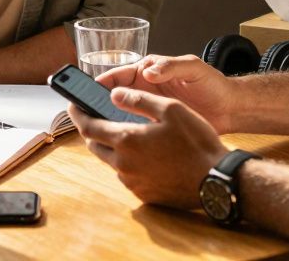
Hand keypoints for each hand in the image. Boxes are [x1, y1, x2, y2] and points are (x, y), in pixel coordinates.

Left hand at [69, 88, 226, 208]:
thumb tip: (114, 94)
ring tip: (129, 134)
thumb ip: (139, 100)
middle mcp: (123, 164)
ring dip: (112, 147)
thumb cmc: (197, 143)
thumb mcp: (171, 109)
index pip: (88, 126)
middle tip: (99, 117)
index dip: (77, 113)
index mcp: (126, 140)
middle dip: (93, 130)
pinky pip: (127, 175)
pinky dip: (129, 162)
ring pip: (111, 161)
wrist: (216, 181)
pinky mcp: (144, 195)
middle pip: (95, 145)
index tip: (72, 104)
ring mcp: (132, 182)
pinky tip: (147, 155)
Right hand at [97, 54, 237, 132]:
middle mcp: (145, 89)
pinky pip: (135, 129)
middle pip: (114, 96)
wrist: (230, 109)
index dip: (102, 83)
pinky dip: (125, 134)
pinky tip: (119, 143)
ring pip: (121, 114)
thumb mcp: (193, 68)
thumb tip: (147, 71)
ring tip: (96, 131)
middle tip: (85, 114)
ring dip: (109, 121)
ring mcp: (149, 109)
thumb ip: (171, 66)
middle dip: (98, 103)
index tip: (88, 91)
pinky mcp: (156, 126)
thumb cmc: (213, 84)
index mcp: (149, 71)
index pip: (120, 75)